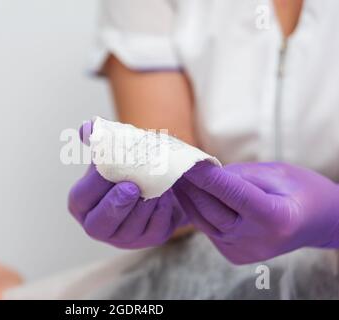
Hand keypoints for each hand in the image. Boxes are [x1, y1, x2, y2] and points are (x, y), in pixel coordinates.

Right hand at [67, 122, 188, 248]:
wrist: (158, 181)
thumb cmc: (128, 167)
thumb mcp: (114, 152)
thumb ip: (100, 140)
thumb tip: (87, 129)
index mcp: (83, 204)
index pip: (81, 199)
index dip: (94, 186)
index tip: (109, 170)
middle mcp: (98, 225)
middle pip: (100, 224)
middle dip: (116, 206)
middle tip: (132, 187)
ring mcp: (123, 238)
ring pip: (129, 230)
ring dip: (143, 208)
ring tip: (155, 188)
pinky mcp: (148, 239)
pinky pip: (154, 232)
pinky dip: (161, 214)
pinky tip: (165, 197)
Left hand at [173, 161, 338, 263]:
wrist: (316, 223)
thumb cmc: (302, 191)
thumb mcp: (278, 173)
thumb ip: (240, 175)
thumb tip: (205, 173)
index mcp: (275, 218)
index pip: (232, 193)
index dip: (206, 176)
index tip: (186, 160)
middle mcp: (257, 241)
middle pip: (212, 210)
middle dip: (190, 185)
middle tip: (173, 165)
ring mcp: (244, 252)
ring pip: (204, 222)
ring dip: (188, 198)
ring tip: (176, 176)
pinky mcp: (234, 255)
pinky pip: (208, 230)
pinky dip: (198, 211)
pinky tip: (190, 194)